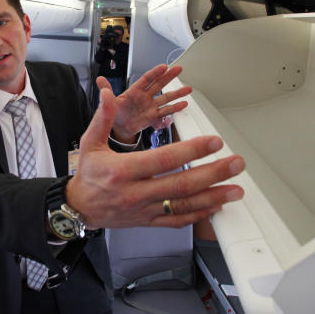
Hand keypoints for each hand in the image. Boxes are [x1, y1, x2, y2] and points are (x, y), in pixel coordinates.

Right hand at [67, 86, 244, 228]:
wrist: (78, 209)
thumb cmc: (88, 176)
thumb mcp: (89, 143)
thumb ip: (102, 118)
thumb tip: (107, 93)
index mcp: (123, 171)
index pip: (164, 159)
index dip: (192, 150)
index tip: (214, 142)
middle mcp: (136, 193)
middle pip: (181, 184)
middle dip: (213, 174)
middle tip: (236, 164)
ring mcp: (145, 209)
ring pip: (183, 205)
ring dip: (213, 197)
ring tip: (236, 189)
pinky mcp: (149, 220)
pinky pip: (177, 220)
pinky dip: (198, 215)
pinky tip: (216, 207)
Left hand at [107, 64, 191, 142]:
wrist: (118, 127)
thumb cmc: (114, 112)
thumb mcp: (109, 101)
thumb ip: (106, 91)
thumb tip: (99, 80)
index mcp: (135, 91)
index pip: (146, 79)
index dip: (155, 73)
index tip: (164, 67)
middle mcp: (145, 97)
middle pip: (159, 84)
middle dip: (169, 77)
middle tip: (179, 69)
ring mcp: (150, 106)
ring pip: (166, 97)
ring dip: (177, 93)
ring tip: (188, 89)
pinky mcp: (153, 116)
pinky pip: (165, 111)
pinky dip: (174, 108)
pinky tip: (183, 105)